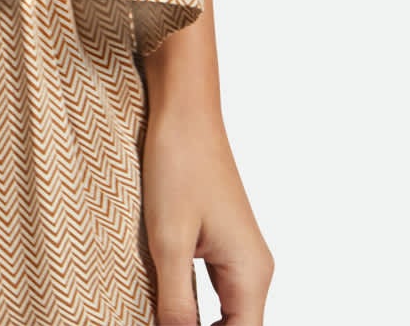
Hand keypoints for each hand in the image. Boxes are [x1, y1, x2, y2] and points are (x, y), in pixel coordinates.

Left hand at [140, 96, 273, 324]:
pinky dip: (194, 305)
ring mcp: (238, 253)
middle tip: (160, 323)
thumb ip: (176, 301)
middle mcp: (253, 268)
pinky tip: (166, 304)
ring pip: (226, 314)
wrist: (184, 109)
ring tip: (160, 316)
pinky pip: (214, 290)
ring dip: (196, 324)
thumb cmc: (179, 164)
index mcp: (251, 273)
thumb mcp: (169, 239)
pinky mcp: (220, 240)